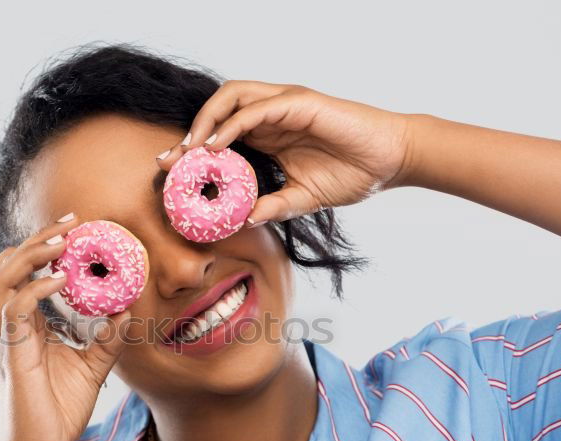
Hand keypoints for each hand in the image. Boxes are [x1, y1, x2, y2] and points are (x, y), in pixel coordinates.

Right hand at [0, 214, 132, 440]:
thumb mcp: (92, 367)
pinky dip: (36, 288)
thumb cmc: (58, 414)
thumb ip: (107, 338)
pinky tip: (61, 279)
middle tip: (72, 223)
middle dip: (36, 239)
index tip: (76, 230)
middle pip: (5, 266)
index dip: (42, 248)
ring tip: (62, 242)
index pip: (23, 275)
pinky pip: (14, 309)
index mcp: (23, 327)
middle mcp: (8, 328)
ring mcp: (5, 340)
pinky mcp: (11, 355)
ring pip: (0, 279)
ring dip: (30, 254)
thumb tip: (129, 309)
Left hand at [156, 81, 415, 225]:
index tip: (170, 171)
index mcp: (269, 135)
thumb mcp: (302, 199)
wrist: (391, 160)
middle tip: (170, 161)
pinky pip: (257, 107)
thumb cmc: (352, 173)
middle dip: (191, 133)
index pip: (222, 134)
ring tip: (189, 150)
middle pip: (219, 110)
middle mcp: (272, 115)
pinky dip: (232, 124)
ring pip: (232, 98)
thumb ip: (272, 207)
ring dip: (205, 121)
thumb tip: (242, 222)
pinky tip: (216, 146)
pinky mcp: (299, 102)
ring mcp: (284, 105)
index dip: (193, 149)